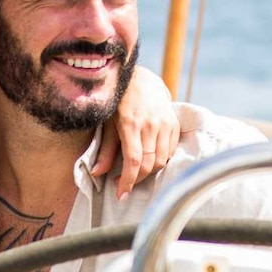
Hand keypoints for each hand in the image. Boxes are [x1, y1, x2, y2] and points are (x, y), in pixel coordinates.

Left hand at [92, 65, 180, 198]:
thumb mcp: (107, 123)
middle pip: (148, 164)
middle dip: (136, 180)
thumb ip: (105, 150)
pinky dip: (160, 161)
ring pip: (161, 160)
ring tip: (135, 173)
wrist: (141, 78)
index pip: (133, 161)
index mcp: (131, 124)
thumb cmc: (118, 101)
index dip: (127, 181)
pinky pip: (170, 151)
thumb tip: (97, 173)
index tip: (121, 194)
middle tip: (123, 184)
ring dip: (148, 172)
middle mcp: (151, 124)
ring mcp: (165, 123)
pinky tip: (149, 161)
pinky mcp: (174, 123)